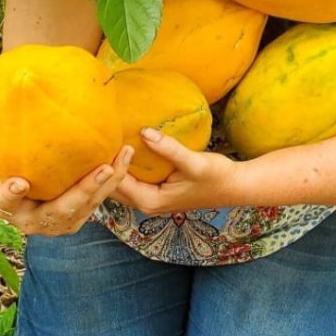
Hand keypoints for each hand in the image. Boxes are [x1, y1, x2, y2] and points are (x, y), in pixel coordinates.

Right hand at [0, 146, 134, 235]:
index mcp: (9, 207)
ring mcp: (60, 222)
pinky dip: (115, 178)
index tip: (20, 183)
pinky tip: (124, 154)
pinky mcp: (80, 216)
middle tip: (101, 169)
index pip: (6, 201)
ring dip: (108, 182)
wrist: (25, 202)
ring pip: (87, 205)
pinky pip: (100, 198)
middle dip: (83, 190)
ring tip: (122, 155)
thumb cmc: (6, 177)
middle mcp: (35, 221)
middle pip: (60, 210)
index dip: (11, 193)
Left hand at [112, 129, 244, 214]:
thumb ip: (168, 148)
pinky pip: (131, 180)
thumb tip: (144, 132)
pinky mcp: (156, 191)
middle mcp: (146, 203)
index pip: (117, 182)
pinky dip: (124, 167)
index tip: (109, 137)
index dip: (111, 161)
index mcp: (149, 201)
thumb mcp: (193, 161)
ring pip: (120, 185)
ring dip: (113, 167)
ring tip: (107, 141)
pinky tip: (123, 148)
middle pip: (112, 187)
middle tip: (100, 138)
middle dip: (104, 167)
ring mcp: (150, 199)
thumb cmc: (216, 176)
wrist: (234, 186)